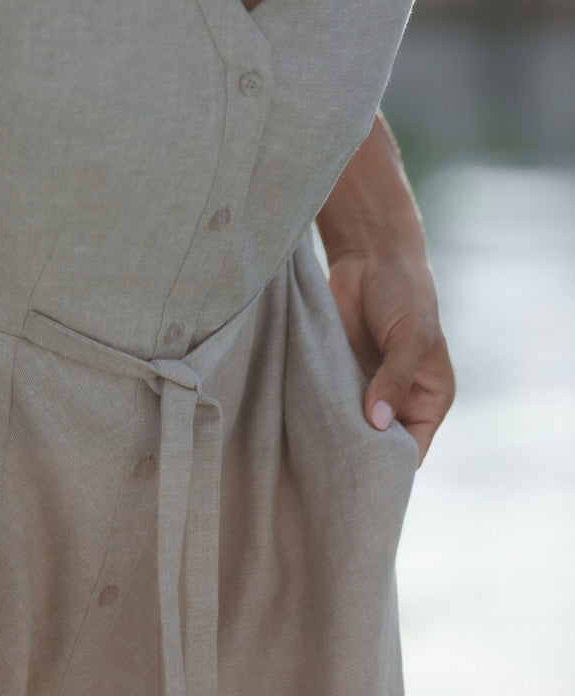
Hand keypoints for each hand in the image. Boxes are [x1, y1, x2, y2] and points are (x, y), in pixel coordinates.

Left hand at [326, 245, 454, 463]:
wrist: (370, 256)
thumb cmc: (405, 294)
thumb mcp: (410, 338)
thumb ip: (395, 380)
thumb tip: (379, 423)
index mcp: (430, 398)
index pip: (415, 447)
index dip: (394, 465)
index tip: (367, 478)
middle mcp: (399, 400)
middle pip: (381, 444)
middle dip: (362, 454)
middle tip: (334, 471)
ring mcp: (367, 388)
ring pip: (353, 427)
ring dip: (337, 433)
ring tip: (316, 451)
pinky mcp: (339, 373)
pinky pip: (330, 402)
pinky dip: (320, 412)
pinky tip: (304, 423)